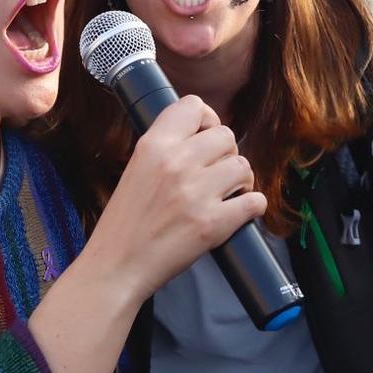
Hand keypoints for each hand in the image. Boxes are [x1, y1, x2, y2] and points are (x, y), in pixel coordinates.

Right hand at [83, 96, 263, 301]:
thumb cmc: (125, 223)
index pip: (194, 105)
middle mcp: (177, 163)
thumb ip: (166, 148)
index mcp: (154, 146)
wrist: (117, 266)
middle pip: (227, 136)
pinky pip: (255, 201)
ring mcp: (197, 193)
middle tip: (216, 173)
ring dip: (240, 181)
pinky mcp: (214, 223)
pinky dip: (252, 207)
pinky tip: (238, 211)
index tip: (206, 136)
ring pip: (244, 166)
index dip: (206, 120)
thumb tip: (200, 136)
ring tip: (227, 193)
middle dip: (226, 154)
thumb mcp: (136, 168)